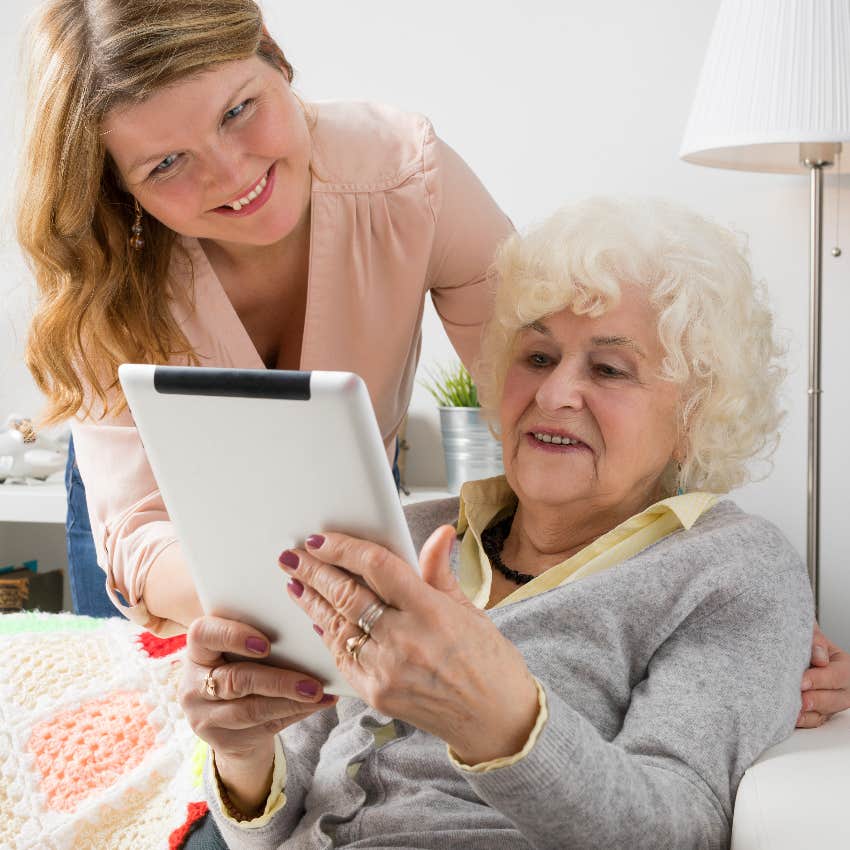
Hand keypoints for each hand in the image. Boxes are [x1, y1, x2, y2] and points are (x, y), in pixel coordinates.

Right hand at [179, 615, 336, 813]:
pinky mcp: (219, 740)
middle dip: (278, 681)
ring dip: (290, 701)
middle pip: (235, 679)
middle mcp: (193, 682)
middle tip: (312, 683)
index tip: (266, 644)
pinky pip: (261, 726)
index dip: (233, 636)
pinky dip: (294, 713)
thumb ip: (263, 641)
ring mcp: (201, 715)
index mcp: (198, 648)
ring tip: (319, 694)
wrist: (230, 720)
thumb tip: (311, 632)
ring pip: (250, 710)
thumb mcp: (241, 652)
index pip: (203, 634)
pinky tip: (317, 704)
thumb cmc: (243, 667)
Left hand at [278, 527, 539, 765]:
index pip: (376, 567)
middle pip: (347, 595)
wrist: (496, 721)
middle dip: (315, 571)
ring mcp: (386, 670)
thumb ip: (440, 572)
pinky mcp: (376, 694)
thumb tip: (438, 533)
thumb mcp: (470, 610)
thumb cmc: (489, 662)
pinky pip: (341, 658)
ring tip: (295, 582)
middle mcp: (405, 640)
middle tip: (294, 556)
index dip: (344, 549)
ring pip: (336, 626)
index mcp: (431, 611)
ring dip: (312, 602)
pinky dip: (327, 635)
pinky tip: (317, 619)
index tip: (321, 539)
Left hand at [797, 622, 849, 727]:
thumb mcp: (808, 631)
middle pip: (836, 699)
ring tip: (793, 711)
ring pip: (825, 713)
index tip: (801, 681)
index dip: (820, 680)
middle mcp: (841, 686)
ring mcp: (829, 701)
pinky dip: (802, 721)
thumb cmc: (801, 638)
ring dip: (808, 714)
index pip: (838, 675)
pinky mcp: (816, 711)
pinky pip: (813, 721)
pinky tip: (790, 718)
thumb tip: (819, 656)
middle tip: (799, 699)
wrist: (789, 646)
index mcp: (843, 664)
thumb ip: (814, 638)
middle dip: (816, 700)